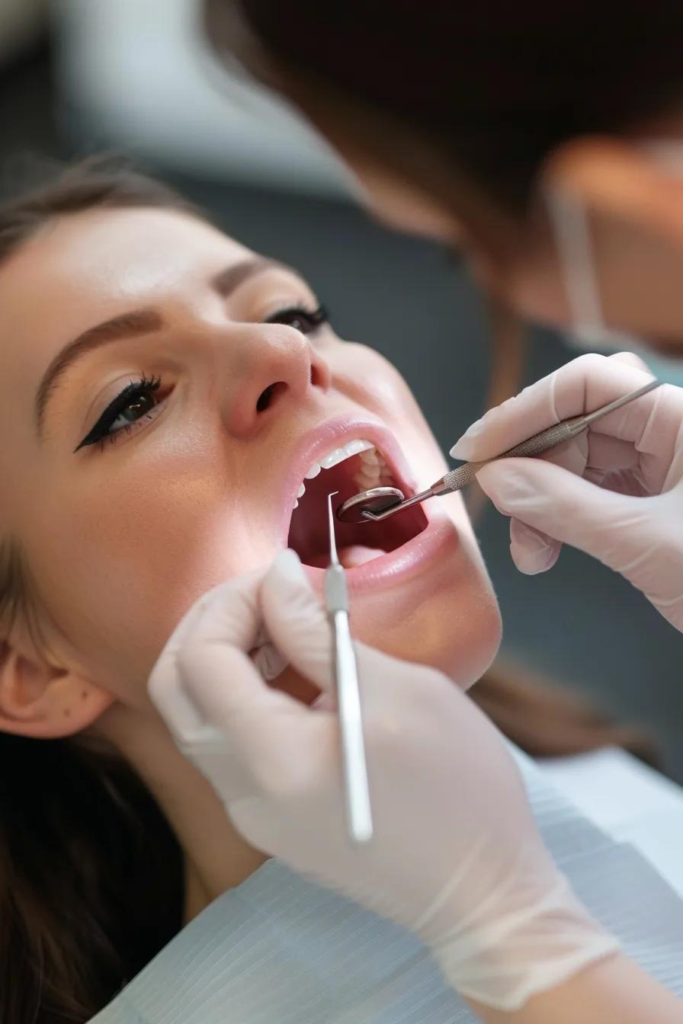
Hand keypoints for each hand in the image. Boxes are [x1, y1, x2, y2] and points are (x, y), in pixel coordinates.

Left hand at [149, 551, 616, 1009]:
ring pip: (197, 716)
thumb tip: (275, 578)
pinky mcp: (271, 819)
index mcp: (271, 761)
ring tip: (283, 620)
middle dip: (211, 622)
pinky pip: (229, 744)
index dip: (232, 601)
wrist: (486, 894)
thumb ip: (316, 633)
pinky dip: (243, 693)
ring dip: (224, 655)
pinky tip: (292, 669)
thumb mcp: (395, 691)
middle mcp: (243, 794)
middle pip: (177, 689)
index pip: (202, 659)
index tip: (284, 571)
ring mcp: (253, 814)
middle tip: (268, 589)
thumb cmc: (459, 790)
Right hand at [452, 352, 682, 629]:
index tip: (479, 450)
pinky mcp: (653, 503)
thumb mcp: (646, 543)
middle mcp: (669, 433)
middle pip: (574, 423)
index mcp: (681, 419)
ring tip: (530, 553)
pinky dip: (559, 520)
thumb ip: (564, 507)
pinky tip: (545, 550)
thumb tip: (497, 478)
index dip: (525, 411)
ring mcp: (662, 468)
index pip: (587, 384)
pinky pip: (588, 495)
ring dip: (539, 503)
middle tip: (500, 510)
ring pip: (575, 463)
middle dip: (531, 468)